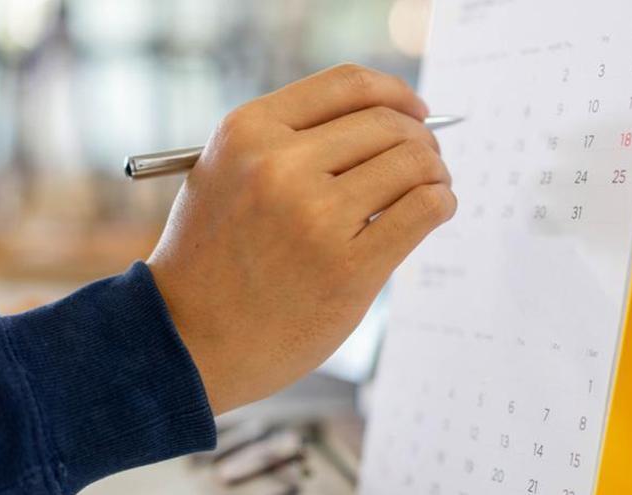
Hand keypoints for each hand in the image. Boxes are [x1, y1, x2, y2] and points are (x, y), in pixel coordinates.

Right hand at [148, 64, 456, 414]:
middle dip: (421, 138)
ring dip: (436, 172)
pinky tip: (435, 210)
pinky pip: (424, 209)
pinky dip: (441, 202)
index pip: (347, 85)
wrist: (189, 340)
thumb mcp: (225, 174)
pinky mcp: (347, 268)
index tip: (415, 111)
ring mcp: (315, 217)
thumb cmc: (212, 258)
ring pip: (413, 163)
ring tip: (433, 187)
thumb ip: (285, 141)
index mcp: (247, 131)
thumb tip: (380, 120)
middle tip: (428, 160)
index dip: (394, 93)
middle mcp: (279, 165)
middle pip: (388, 124)